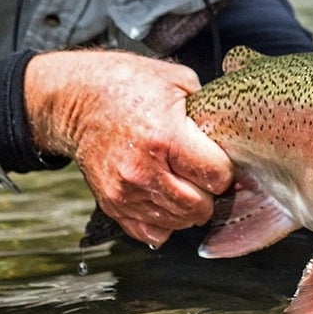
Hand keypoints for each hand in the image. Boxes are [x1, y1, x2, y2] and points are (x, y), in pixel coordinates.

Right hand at [25, 50, 233, 247]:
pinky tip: (167, 198)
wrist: (77, 99)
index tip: (219, 159)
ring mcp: (125, 192)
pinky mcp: (112, 204)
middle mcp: (143, 170)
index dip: (226, 170)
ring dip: (189, 209)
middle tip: (206, 176)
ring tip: (187, 184)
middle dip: (211, 194)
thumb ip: (209, 111)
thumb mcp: (178, 81)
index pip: (216, 177)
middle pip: (198, 207)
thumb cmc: (128, 85)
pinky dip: (165, 222)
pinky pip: (150, 232)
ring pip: (177, 222)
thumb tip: (235, 134)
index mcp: (165, 137)